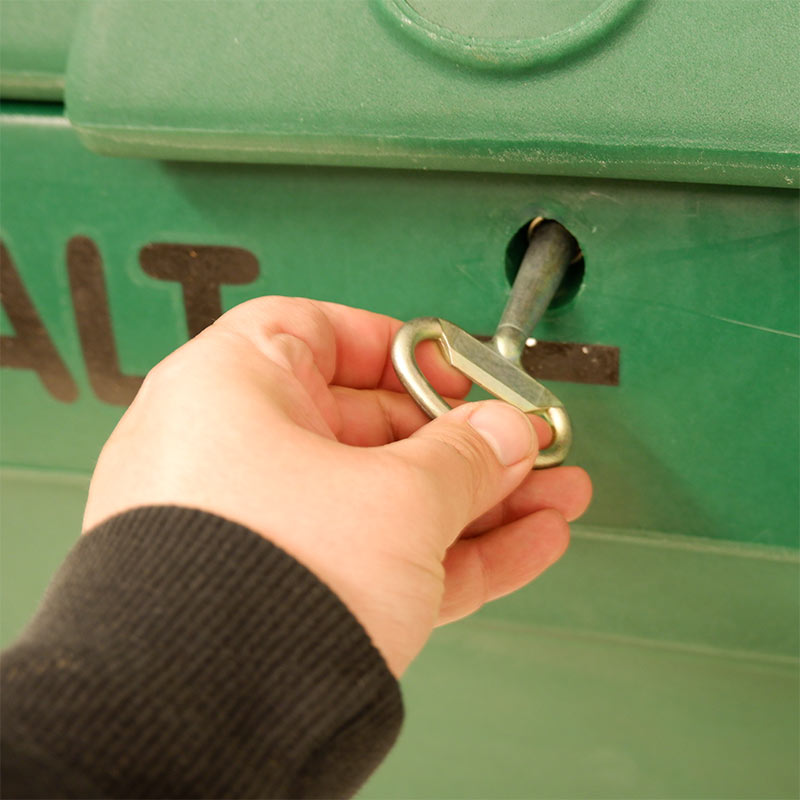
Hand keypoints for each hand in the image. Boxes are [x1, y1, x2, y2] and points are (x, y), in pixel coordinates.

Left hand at [83, 297, 590, 675]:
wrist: (209, 718)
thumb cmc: (257, 581)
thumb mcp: (395, 497)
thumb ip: (463, 456)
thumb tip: (506, 433)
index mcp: (231, 389)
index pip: (319, 334)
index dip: (399, 349)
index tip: (458, 372)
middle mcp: (233, 453)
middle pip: (370, 427)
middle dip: (466, 442)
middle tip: (528, 447)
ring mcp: (261, 528)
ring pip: (385, 499)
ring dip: (476, 502)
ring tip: (552, 499)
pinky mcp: (288, 594)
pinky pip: (379, 555)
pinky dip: (450, 552)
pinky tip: (523, 545)